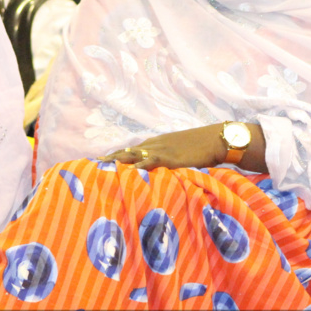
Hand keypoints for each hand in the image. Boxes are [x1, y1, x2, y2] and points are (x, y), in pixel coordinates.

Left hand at [100, 124, 226, 169]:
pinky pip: (150, 161)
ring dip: (119, 161)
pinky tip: (129, 172)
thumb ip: (168, 158)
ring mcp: (162, 150)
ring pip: (134, 155)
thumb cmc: (201, 146)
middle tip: (94, 165)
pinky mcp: (170, 158)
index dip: (117, 155)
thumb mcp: (181, 150)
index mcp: (157, 142)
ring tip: (103, 168)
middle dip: (112, 158)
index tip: (102, 161)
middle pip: (128, 151)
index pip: (132, 148)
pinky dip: (138, 166)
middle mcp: (156, 144)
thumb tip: (160, 168)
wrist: (216, 139)